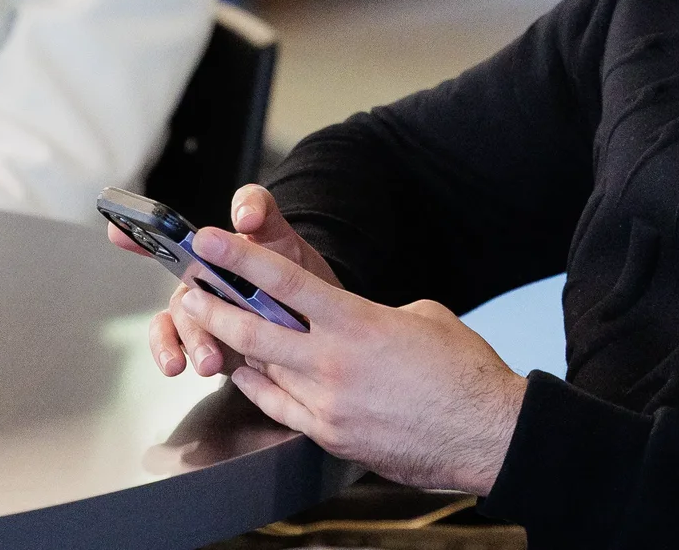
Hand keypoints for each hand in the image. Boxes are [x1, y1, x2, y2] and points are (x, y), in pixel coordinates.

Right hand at [113, 185, 340, 379]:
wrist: (312, 321)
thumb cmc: (292, 270)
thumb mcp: (282, 236)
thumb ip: (261, 212)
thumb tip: (244, 215)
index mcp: (212, 249)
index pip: (170, 234)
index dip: (140, 230)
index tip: (116, 230)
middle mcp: (197, 277)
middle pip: (178, 283)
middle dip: (188, 299)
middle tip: (198, 311)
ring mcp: (200, 312)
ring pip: (179, 320)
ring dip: (188, 339)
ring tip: (209, 361)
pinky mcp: (205, 342)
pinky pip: (177, 348)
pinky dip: (172, 354)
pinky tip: (179, 365)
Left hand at [170, 224, 528, 496]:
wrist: (487, 434)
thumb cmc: (463, 373)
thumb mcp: (422, 316)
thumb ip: (375, 311)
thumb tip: (355, 319)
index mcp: (357, 324)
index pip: (284, 283)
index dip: (240, 258)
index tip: (210, 241)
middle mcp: (334, 365)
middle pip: (254, 332)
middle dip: (215, 308)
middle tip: (191, 292)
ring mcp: (329, 406)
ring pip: (262, 373)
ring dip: (236, 349)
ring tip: (214, 330)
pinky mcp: (332, 437)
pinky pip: (281, 407)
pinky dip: (261, 388)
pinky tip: (251, 375)